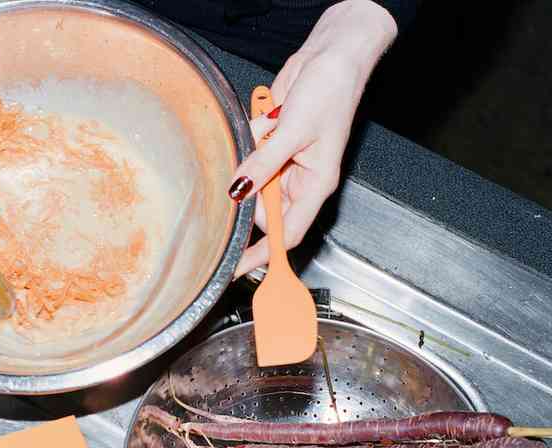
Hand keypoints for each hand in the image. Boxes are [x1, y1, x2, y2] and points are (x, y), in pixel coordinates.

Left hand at [230, 0, 396, 276]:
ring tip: (269, 126)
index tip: (236, 270)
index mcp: (316, 185)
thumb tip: (237, 191)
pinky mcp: (271, 144)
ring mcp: (284, 161)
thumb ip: (264, 163)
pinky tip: (267, 116)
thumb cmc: (332, 91)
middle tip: (247, 166)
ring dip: (252, 153)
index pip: (286, 234)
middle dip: (249, 189)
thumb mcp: (296, 130)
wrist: (330, 55)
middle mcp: (300, 179)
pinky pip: (249, 151)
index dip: (261, 254)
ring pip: (251, 176)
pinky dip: (252, 134)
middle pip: (261, 205)